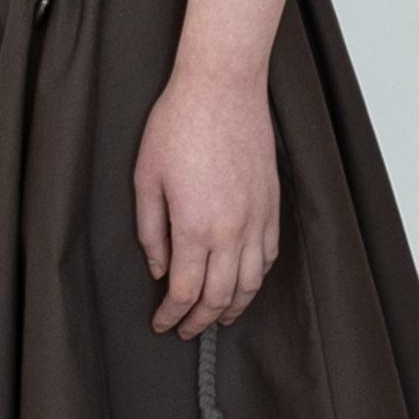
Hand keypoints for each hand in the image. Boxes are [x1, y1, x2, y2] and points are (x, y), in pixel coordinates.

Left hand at [133, 66, 280, 339]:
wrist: (222, 87)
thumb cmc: (177, 125)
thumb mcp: (146, 178)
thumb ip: (151, 231)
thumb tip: (158, 268)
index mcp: (194, 227)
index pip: (185, 291)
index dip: (172, 314)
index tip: (161, 324)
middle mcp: (231, 230)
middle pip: (220, 297)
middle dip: (201, 321)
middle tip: (186, 330)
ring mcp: (257, 218)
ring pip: (251, 282)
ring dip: (234, 307)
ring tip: (218, 318)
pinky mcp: (272, 203)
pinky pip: (269, 255)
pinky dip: (256, 278)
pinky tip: (244, 281)